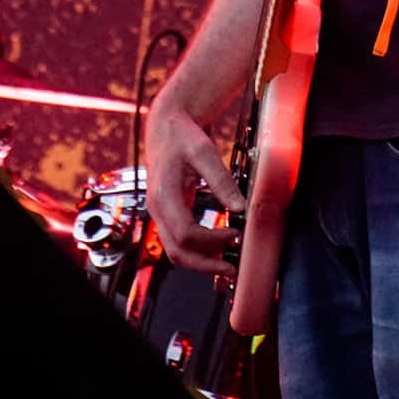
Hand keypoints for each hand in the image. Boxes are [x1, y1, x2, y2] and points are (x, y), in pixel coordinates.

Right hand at [145, 90, 244, 274]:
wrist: (167, 128)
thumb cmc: (184, 137)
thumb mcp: (205, 152)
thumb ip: (222, 180)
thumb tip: (240, 208)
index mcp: (163, 195)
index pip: (185, 233)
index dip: (211, 241)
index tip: (235, 234)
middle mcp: (157, 209)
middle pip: (176, 252)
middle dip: (204, 265)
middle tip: (231, 270)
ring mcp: (160, 214)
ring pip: (175, 251)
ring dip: (201, 261)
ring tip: (227, 263)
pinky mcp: (168, 214)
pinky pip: (179, 241)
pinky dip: (197, 250)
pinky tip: (218, 247)